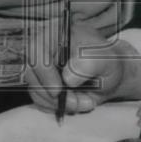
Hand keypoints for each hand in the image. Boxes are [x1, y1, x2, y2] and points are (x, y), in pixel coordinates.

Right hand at [24, 21, 140, 114]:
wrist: (108, 75)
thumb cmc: (106, 62)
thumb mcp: (104, 60)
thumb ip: (89, 64)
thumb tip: (67, 78)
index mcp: (56, 33)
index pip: (36, 50)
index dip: (44, 73)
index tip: (58, 91)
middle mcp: (44, 49)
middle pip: (32, 75)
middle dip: (54, 95)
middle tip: (78, 103)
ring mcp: (40, 68)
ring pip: (36, 91)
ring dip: (59, 104)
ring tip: (85, 101)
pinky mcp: (41, 84)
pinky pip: (40, 101)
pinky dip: (57, 108)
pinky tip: (77, 102)